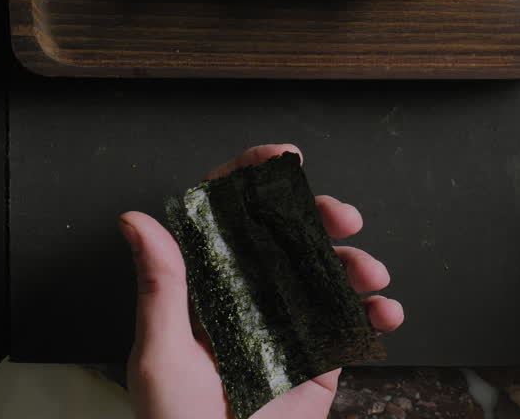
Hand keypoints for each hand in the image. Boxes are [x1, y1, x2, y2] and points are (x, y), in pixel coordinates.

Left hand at [118, 144, 404, 418]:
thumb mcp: (159, 356)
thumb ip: (160, 287)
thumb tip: (136, 220)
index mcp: (204, 289)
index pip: (226, 219)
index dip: (253, 181)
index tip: (282, 158)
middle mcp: (248, 299)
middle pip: (288, 236)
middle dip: (322, 216)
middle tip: (343, 216)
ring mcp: (287, 327)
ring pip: (328, 273)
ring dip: (357, 262)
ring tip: (371, 272)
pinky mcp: (319, 360)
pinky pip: (353, 324)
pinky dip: (376, 311)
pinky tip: (383, 310)